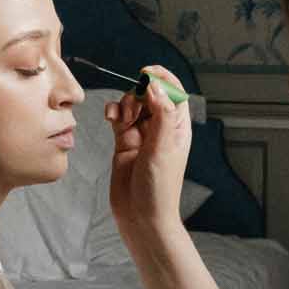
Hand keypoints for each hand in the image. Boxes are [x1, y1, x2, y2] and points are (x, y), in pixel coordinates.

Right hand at [107, 72, 192, 244]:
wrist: (141, 216)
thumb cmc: (159, 188)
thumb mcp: (163, 148)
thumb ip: (162, 114)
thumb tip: (156, 86)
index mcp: (178, 127)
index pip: (174, 92)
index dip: (161, 78)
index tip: (145, 73)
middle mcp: (161, 128)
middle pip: (150, 94)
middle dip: (138, 94)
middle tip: (132, 110)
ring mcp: (142, 134)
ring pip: (132, 104)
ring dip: (124, 104)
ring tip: (121, 120)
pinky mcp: (124, 142)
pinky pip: (118, 117)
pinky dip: (112, 113)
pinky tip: (109, 118)